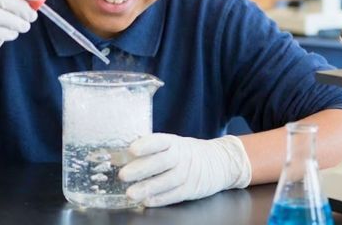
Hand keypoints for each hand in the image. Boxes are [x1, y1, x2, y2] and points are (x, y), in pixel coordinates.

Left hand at [119, 133, 251, 206]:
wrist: (220, 162)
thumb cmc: (188, 153)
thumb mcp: (174, 144)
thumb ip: (152, 149)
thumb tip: (121, 154)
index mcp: (174, 143)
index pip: (160, 141)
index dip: (146, 145)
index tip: (131, 149)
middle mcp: (181, 157)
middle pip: (161, 162)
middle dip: (142, 169)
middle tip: (123, 174)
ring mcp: (187, 174)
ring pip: (167, 181)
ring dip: (148, 188)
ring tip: (131, 193)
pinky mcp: (191, 189)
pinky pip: (174, 195)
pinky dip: (160, 199)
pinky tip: (147, 201)